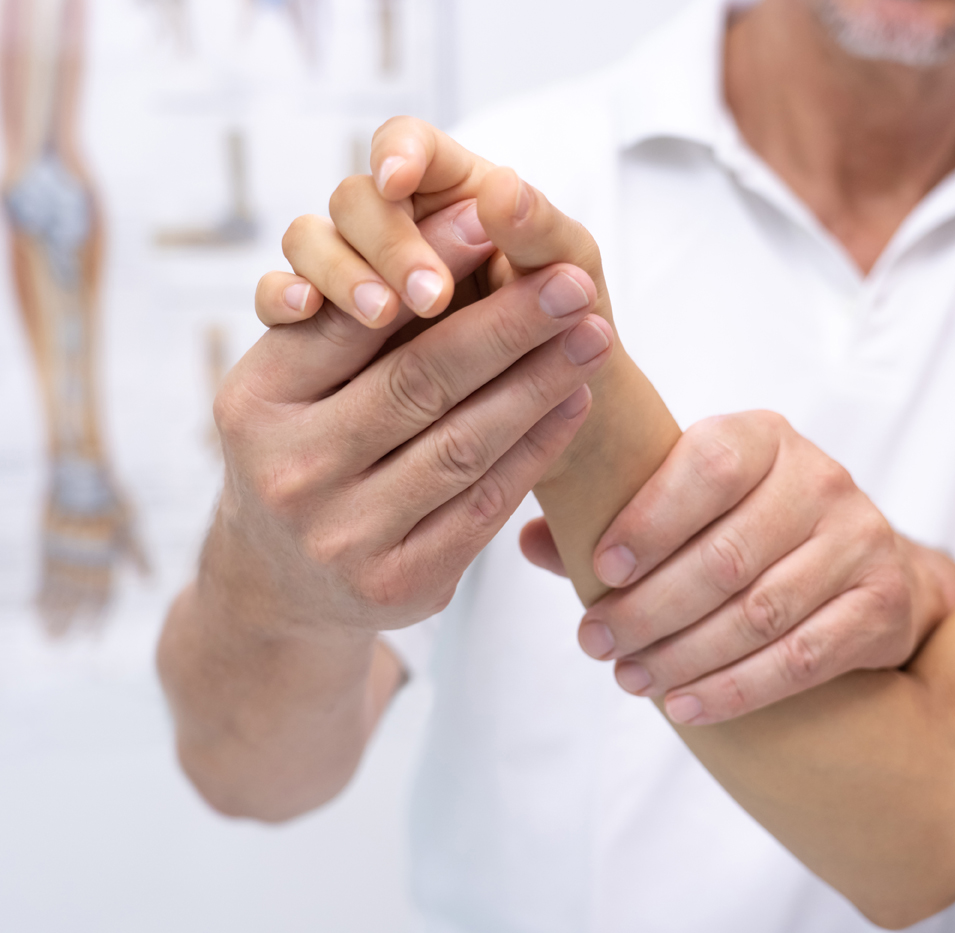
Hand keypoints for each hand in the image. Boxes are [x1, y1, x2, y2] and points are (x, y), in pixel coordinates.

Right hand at [209, 195, 612, 640]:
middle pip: (420, 383)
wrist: (278, 581)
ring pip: (463, 445)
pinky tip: (572, 404)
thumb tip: (457, 220)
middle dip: (510, 325)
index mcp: (255, 401)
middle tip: (574, 284)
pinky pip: (484, 505)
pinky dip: (536, 449)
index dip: (429, 267)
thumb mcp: (293, 383)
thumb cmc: (303, 450)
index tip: (496, 222)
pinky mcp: (397, 584)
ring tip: (592, 337)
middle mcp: (291, 471)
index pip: (353, 321)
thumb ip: (349, 320)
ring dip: (540, 384)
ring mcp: (342, 537)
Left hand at [521, 411, 954, 723]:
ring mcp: (860, 539)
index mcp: (763, 437)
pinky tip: (685, 706)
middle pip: (728, 553)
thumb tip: (530, 541)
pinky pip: (803, 657)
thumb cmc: (748, 525)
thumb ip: (614, 517)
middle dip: (651, 607)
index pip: (707, 467)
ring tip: (631, 680)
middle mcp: (820, 479)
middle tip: (597, 644)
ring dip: (685, 655)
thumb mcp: (688, 504)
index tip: (600, 571)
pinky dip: (737, 688)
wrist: (862, 562)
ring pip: (761, 611)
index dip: (650, 521)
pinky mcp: (883, 603)